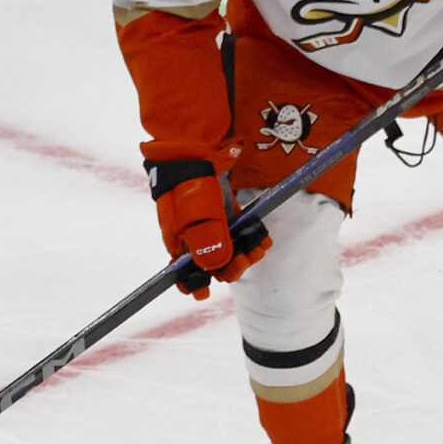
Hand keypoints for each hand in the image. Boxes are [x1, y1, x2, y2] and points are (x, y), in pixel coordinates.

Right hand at [150, 160, 268, 295]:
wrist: (194, 150)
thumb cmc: (191, 186)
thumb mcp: (197, 217)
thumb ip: (208, 244)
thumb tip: (216, 268)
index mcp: (180, 243)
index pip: (184, 275)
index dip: (195, 286)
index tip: (206, 293)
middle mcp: (193, 237)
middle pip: (212, 264)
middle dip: (231, 267)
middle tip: (246, 259)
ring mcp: (210, 224)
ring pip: (229, 250)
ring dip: (245, 254)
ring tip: (259, 249)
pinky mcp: (224, 212)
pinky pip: (238, 232)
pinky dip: (251, 238)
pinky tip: (262, 238)